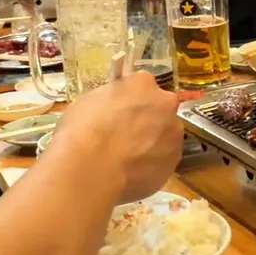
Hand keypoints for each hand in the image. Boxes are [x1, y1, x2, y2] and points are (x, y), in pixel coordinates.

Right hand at [48, 71, 182, 203]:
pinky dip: (152, 164)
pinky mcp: (173, 162)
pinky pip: (164, 160)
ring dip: (153, 142)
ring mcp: (173, 134)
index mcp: (143, 83)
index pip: (141, 84)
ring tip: (129, 157)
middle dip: (148, 118)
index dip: (130, 99)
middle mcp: (165, 104)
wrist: (90, 170)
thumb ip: (111, 99)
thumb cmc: (82, 130)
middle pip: (161, 108)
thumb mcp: (90, 101)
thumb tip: (113, 107)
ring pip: (166, 135)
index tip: (120, 110)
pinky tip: (133, 172)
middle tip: (126, 134)